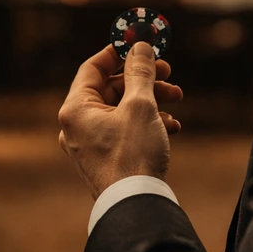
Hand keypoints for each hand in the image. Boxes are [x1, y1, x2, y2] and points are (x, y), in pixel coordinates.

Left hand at [59, 42, 183, 199]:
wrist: (136, 207)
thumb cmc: (133, 155)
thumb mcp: (140, 106)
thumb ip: (140, 72)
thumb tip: (140, 46)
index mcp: (75, 110)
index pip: (93, 68)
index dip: (118, 52)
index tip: (142, 44)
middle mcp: (76, 126)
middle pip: (111, 88)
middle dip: (144, 78)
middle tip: (169, 72)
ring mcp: (90, 145)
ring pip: (121, 110)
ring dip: (151, 100)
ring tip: (177, 99)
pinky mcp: (106, 160)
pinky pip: (125, 131)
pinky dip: (147, 123)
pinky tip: (172, 127)